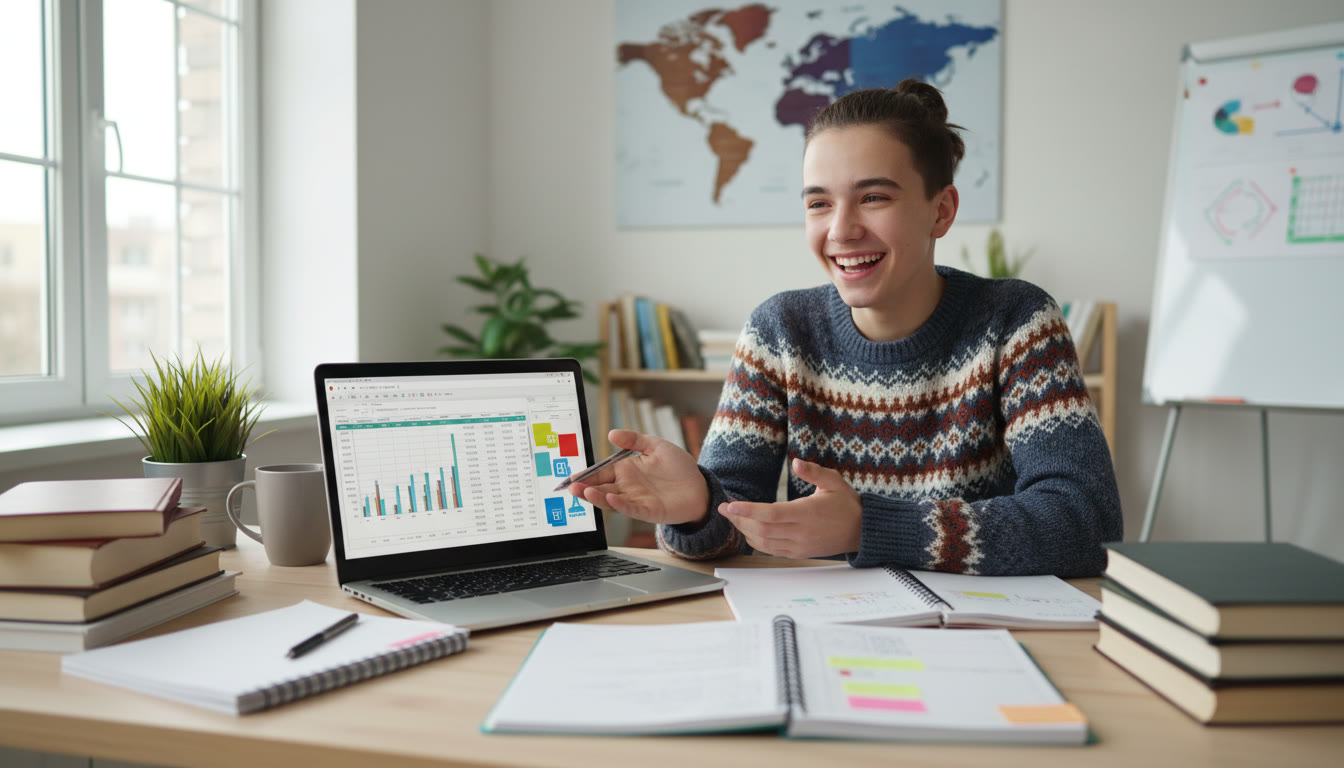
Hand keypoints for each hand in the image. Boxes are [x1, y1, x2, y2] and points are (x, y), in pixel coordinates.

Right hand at [567, 429, 708, 525]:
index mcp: (625, 470)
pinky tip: (610, 498)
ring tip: (584, 492)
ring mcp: (636, 499)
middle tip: (570, 487)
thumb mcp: (656, 445)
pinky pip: (631, 508)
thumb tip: (613, 433)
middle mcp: (627, 486)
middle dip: (584, 488)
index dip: (586, 475)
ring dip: (597, 497)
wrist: (699, 486)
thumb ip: (634, 439)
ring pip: (611, 500)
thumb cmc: (678, 467)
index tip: (571, 477)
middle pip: (601, 488)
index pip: (600, 473)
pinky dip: (620, 504)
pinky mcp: (649, 511)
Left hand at [720, 458, 860, 558]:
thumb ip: (814, 472)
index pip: (770, 514)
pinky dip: (756, 541)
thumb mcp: (834, 481)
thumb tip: (796, 462)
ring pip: (764, 542)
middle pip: (761, 529)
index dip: (748, 511)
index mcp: (807, 513)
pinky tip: (748, 530)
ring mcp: (799, 545)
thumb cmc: (847, 504)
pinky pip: (772, 550)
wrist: (861, 531)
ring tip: (732, 518)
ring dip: (744, 531)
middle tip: (723, 508)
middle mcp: (801, 532)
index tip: (729, 505)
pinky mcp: (799, 553)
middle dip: (739, 520)